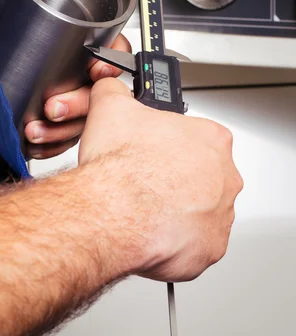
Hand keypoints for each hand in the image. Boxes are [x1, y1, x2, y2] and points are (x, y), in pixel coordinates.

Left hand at [0, 0, 131, 159]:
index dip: (112, 59)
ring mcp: (75, 105)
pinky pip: (67, 141)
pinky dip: (52, 145)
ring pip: (84, 121)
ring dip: (61, 130)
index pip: (113, 48)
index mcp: (80, 46)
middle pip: (99, 93)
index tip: (97, 68)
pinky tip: (35, 145)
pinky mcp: (62, 127)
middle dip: (77, 102)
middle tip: (51, 106)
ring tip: (33, 130)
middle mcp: (81, 76)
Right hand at [78, 78, 242, 282]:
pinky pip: (195, 244)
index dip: (168, 144)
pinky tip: (151, 232)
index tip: (151, 150)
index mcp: (210, 138)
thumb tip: (109, 86)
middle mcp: (225, 177)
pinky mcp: (210, 249)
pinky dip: (176, 241)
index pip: (196, 137)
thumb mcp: (109, 107)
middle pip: (201, 175)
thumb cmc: (120, 167)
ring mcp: (221, 215)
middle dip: (174, 178)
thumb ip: (114, 90)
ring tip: (144, 209)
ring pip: (200, 211)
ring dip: (176, 211)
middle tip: (144, 180)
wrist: (114, 212)